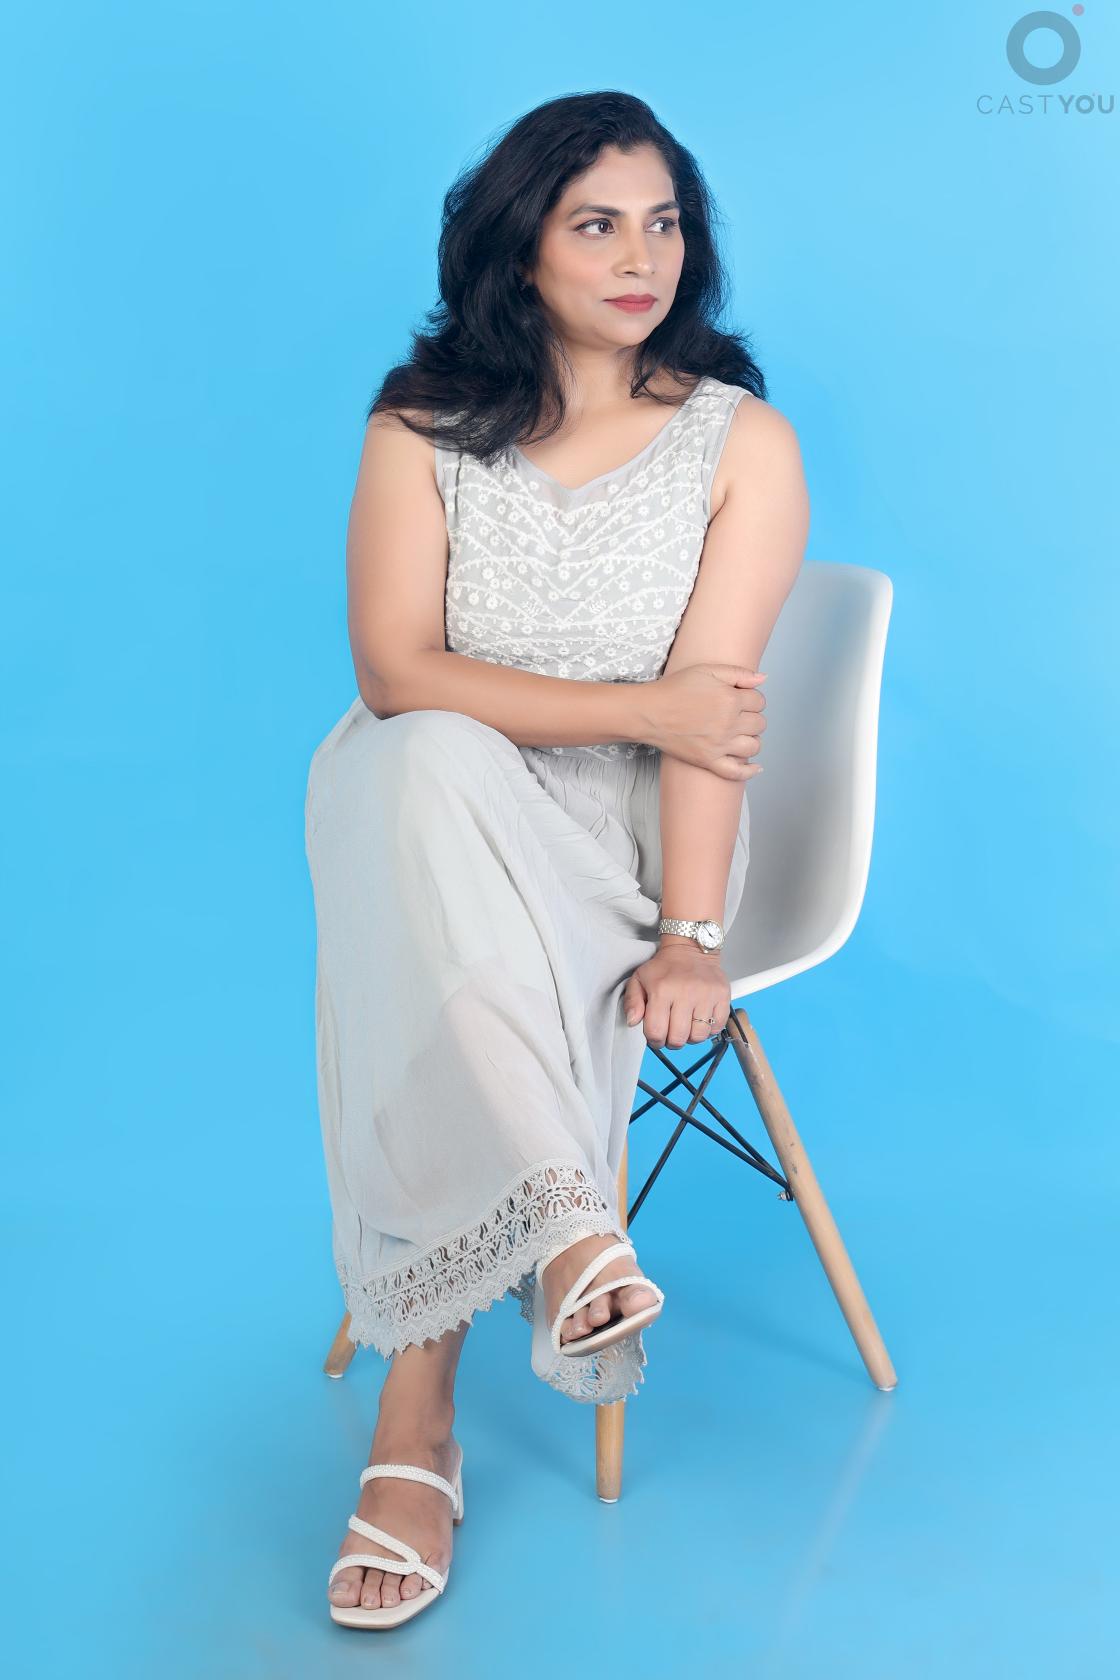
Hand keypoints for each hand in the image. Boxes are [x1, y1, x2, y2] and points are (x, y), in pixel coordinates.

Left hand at [621, 943, 730, 1047]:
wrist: (691, 948)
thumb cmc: (665, 967)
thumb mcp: (639, 979)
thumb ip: (632, 1002)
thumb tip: (633, 1021)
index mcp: (662, 990)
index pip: (656, 1032)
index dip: (654, 1040)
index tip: (656, 1036)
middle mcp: (685, 993)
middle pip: (678, 1038)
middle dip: (672, 1041)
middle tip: (671, 1032)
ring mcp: (706, 995)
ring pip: (698, 1036)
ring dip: (690, 1037)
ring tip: (686, 1025)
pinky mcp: (722, 996)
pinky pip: (717, 1027)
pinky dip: (708, 1029)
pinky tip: (700, 1019)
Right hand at [636, 663, 766, 779]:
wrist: (649, 712)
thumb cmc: (675, 689)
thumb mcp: (706, 670)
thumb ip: (738, 672)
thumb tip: (763, 679)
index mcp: (730, 699)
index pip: (759, 701)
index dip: (751, 698)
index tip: (739, 698)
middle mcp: (729, 724)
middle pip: (759, 723)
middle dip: (752, 717)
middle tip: (737, 715)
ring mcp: (720, 745)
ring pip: (754, 746)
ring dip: (752, 739)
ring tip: (740, 734)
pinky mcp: (709, 761)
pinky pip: (737, 772)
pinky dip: (749, 771)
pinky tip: (755, 767)